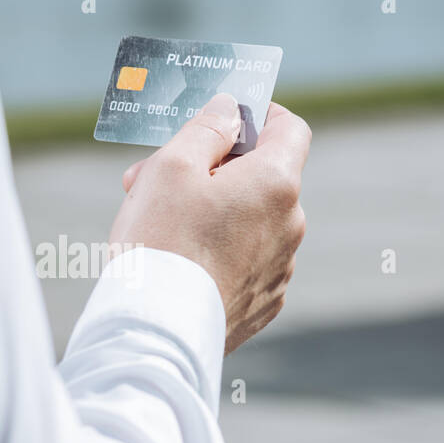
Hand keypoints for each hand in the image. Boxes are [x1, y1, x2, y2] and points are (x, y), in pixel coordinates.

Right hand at [109, 93, 309, 354]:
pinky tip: (177, 263)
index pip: (289, 128)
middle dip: (211, 169)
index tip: (223, 119)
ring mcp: (280, 270)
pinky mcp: (262, 305)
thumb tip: (230, 110)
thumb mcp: (172, 166)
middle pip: (259, 178)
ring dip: (211, 212)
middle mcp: (291, 226)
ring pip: (248, 222)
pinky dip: (217, 253)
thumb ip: (206, 128)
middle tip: (153, 176)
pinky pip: (245, 263)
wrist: (158, 332)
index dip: (258, 114)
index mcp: (276, 184)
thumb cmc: (162, 242)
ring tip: (156, 225)